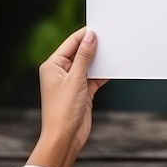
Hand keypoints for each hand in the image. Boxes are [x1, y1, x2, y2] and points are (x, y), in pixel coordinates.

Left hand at [27, 27, 107, 166]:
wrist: (65, 137)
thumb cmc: (63, 111)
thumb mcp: (76, 78)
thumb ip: (84, 56)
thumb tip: (90, 37)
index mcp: (53, 65)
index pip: (71, 43)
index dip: (85, 35)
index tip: (101, 28)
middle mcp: (61, 72)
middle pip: (80, 52)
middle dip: (94, 47)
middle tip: (110, 40)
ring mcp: (72, 82)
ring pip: (89, 65)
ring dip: (100, 61)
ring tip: (113, 53)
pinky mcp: (82, 91)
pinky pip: (95, 77)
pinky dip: (103, 74)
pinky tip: (113, 69)